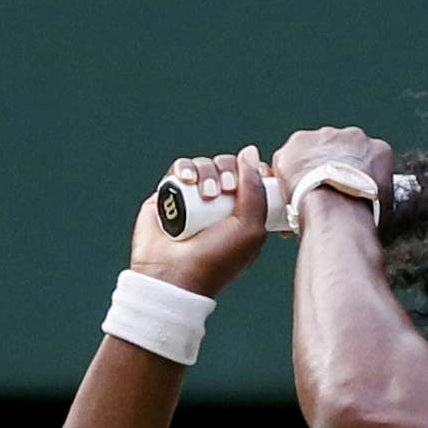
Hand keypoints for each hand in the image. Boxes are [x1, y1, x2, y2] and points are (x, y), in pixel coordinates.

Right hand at [132, 148, 272, 295]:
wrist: (174, 275)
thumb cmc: (216, 260)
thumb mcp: (251, 229)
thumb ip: (257, 190)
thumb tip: (250, 152)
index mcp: (242, 213)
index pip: (252, 178)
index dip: (255, 170)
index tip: (258, 175)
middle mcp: (218, 204)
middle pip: (228, 166)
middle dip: (229, 171)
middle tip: (226, 189)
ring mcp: (193, 198)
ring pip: (204, 165)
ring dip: (207, 173)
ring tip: (205, 195)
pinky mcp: (169, 194)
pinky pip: (180, 169)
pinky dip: (184, 169)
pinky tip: (186, 180)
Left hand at [266, 127, 395, 223]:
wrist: (337, 208)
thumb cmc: (362, 214)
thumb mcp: (385, 207)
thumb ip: (378, 199)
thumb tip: (375, 215)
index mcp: (377, 150)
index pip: (365, 160)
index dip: (354, 177)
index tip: (346, 191)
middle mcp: (352, 136)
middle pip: (338, 151)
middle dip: (330, 169)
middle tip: (323, 194)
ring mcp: (324, 137)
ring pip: (312, 152)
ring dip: (308, 170)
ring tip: (304, 196)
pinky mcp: (297, 143)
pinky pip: (289, 158)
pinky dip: (286, 174)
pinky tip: (287, 194)